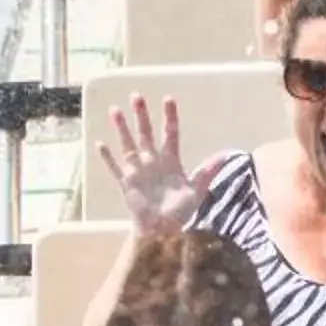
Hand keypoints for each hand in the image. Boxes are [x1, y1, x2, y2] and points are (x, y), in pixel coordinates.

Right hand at [96, 93, 222, 236]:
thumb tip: (225, 157)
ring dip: (121, 128)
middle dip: (141, 115)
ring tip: (114, 110)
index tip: (168, 99)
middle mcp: (153, 161)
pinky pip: (115, 167)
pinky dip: (107, 157)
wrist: (163, 230)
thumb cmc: (181, 212)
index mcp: (171, 161)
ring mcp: (138, 170)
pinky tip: (100, 143)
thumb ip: (207, 173)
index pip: (170, 133)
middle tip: (136, 95)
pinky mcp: (126, 182)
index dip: (169, 116)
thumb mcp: (196, 192)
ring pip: (128, 144)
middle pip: (145, 133)